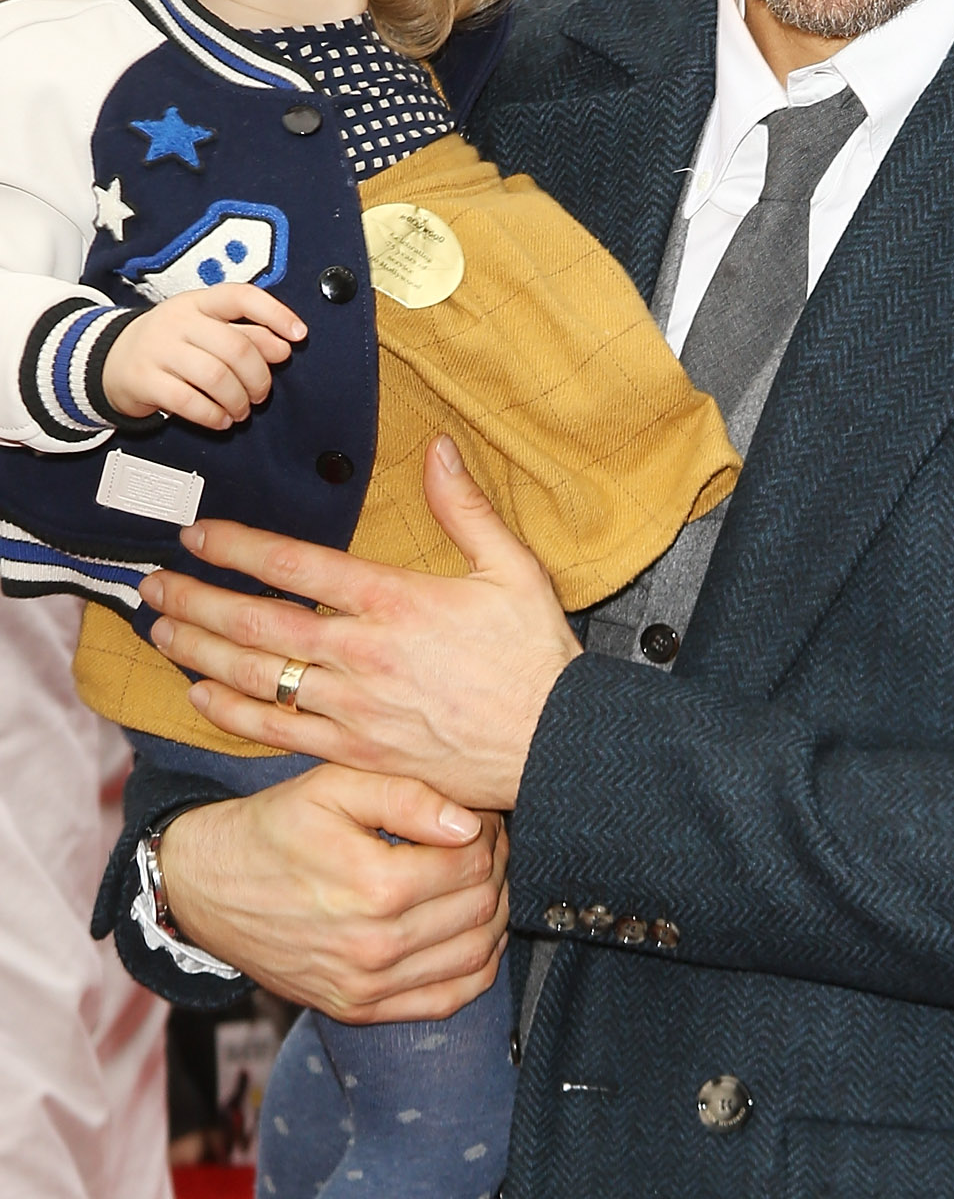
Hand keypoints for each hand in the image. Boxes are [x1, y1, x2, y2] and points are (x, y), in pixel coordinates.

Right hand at [102, 283, 306, 427]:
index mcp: (198, 302)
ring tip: (240, 411)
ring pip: (215, 377)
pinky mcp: (144, 378)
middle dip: (258, 378)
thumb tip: (283, 345)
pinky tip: (220, 419)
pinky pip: (189, 401)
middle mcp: (178, 320)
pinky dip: (213, 415)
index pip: (241, 297)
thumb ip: (247, 334)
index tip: (299, 336)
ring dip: (238, 401)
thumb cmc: (171, 345)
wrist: (111, 360)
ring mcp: (158, 348)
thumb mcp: (206, 330)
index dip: (275, 314)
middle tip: (260, 395)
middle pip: (236, 347)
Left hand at [141, 437, 581, 813]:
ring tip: (161, 631)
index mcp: (395, 600)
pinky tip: (201, 695)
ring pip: (255, 675)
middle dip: (195, 599)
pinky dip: (233, 712)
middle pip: (256, 621)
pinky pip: (278, 731)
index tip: (199, 534)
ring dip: (199, 651)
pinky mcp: (358, 750)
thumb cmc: (537, 658)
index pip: (294, 564)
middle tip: (152, 583)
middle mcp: (362, 653)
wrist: (556, 745)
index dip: (236, 546)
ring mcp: (355, 706)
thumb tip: (438, 448)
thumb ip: (467, 508)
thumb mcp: (513, 570)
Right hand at [158, 765, 507, 1021]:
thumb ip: (406, 797)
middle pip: (480, 908)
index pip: (472, 861)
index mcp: (374, 884)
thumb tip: (470, 824)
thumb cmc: (269, 829)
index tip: (481, 820)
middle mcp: (375, 944)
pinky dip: (477, 969)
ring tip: (482, 885)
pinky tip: (471, 934)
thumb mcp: (329, 788)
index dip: (490, 835)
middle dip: (497, 870)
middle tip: (488, 848)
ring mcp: (367, 984)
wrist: (202, 888)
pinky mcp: (358, 1009)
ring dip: (495, 917)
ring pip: (476, 956)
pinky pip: (448, 1000)